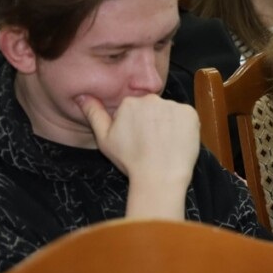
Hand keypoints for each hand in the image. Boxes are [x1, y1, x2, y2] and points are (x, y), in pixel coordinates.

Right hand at [77, 94, 199, 218]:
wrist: (160, 177)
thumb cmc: (130, 161)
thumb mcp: (104, 139)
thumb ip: (94, 113)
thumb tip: (81, 95)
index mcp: (129, 103)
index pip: (135, 109)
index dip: (136, 125)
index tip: (138, 140)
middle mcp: (151, 99)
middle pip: (153, 108)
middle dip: (152, 121)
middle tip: (151, 143)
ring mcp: (173, 105)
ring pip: (170, 112)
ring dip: (168, 124)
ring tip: (165, 145)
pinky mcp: (190, 113)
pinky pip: (186, 117)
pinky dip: (183, 127)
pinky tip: (177, 142)